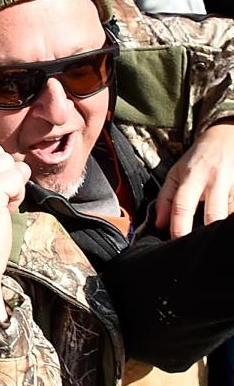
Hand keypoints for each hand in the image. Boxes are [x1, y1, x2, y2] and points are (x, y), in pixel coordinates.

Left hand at [153, 122, 233, 237]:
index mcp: (192, 177)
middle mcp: (215, 181)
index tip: (176, 243)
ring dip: (219, 230)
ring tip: (211, 241)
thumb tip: (159, 224)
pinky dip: (228, 222)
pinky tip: (222, 229)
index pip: (183, 206)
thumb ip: (165, 198)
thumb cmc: (197, 160)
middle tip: (197, 248)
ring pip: (228, 215)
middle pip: (213, 214)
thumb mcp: (175, 173)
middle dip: (206, 234)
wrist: (227, 137)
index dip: (179, 228)